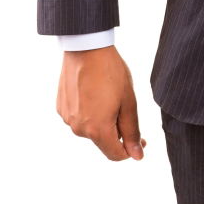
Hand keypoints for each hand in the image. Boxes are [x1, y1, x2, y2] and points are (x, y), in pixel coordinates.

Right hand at [56, 45, 147, 160]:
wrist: (86, 47)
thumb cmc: (110, 71)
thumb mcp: (128, 101)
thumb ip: (132, 131)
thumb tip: (137, 156)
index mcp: (97, 130)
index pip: (115, 154)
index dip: (131, 150)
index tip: (141, 139)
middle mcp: (78, 129)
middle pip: (103, 141)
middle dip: (117, 130)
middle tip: (125, 107)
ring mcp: (67, 118)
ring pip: (91, 129)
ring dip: (102, 120)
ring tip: (108, 94)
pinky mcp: (61, 108)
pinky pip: (79, 117)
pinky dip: (89, 110)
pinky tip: (95, 91)